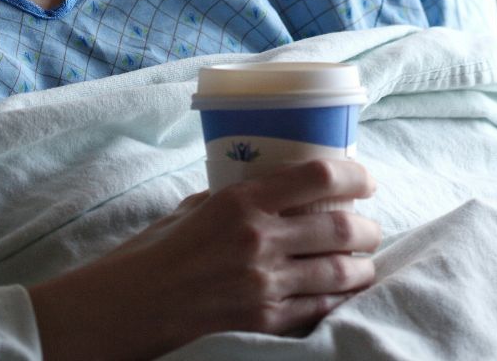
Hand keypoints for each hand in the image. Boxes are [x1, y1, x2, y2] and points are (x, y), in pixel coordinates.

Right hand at [28, 158, 381, 360]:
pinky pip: (320, 309)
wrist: (126, 307)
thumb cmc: (153, 253)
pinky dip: (339, 300)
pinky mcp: (263, 321)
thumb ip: (236, 198)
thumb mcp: (194, 208)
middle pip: (342, 227)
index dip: (355, 176)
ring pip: (340, 272)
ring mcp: (263, 284)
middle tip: (371, 228)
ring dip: (362, 267)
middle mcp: (258, 239)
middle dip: (368, 228)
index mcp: (241, 201)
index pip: (318, 177)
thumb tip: (273, 191)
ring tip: (363, 264)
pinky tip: (342, 295)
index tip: (367, 181)